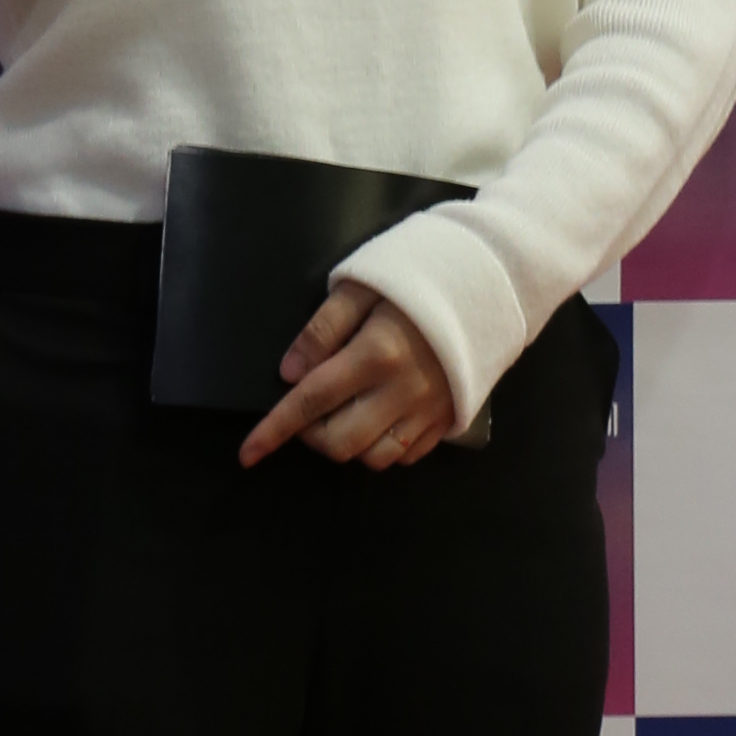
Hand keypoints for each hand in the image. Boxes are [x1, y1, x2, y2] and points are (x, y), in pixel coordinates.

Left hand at [242, 283, 457, 474]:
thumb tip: (289, 374)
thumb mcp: (362, 285)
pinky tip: (376, 418)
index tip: (248, 453)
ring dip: (347, 444)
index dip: (275, 429)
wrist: (487, 283)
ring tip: (344, 412)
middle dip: (311, 435)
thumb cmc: (418, 278)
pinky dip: (381, 448)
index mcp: (376, 355)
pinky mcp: (448, 419)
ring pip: (373, 458)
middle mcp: (402, 392)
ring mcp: (428, 411)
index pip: (311, 401)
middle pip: (340, 443)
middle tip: (310, 407)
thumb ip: (322, 329)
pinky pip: (406, 456)